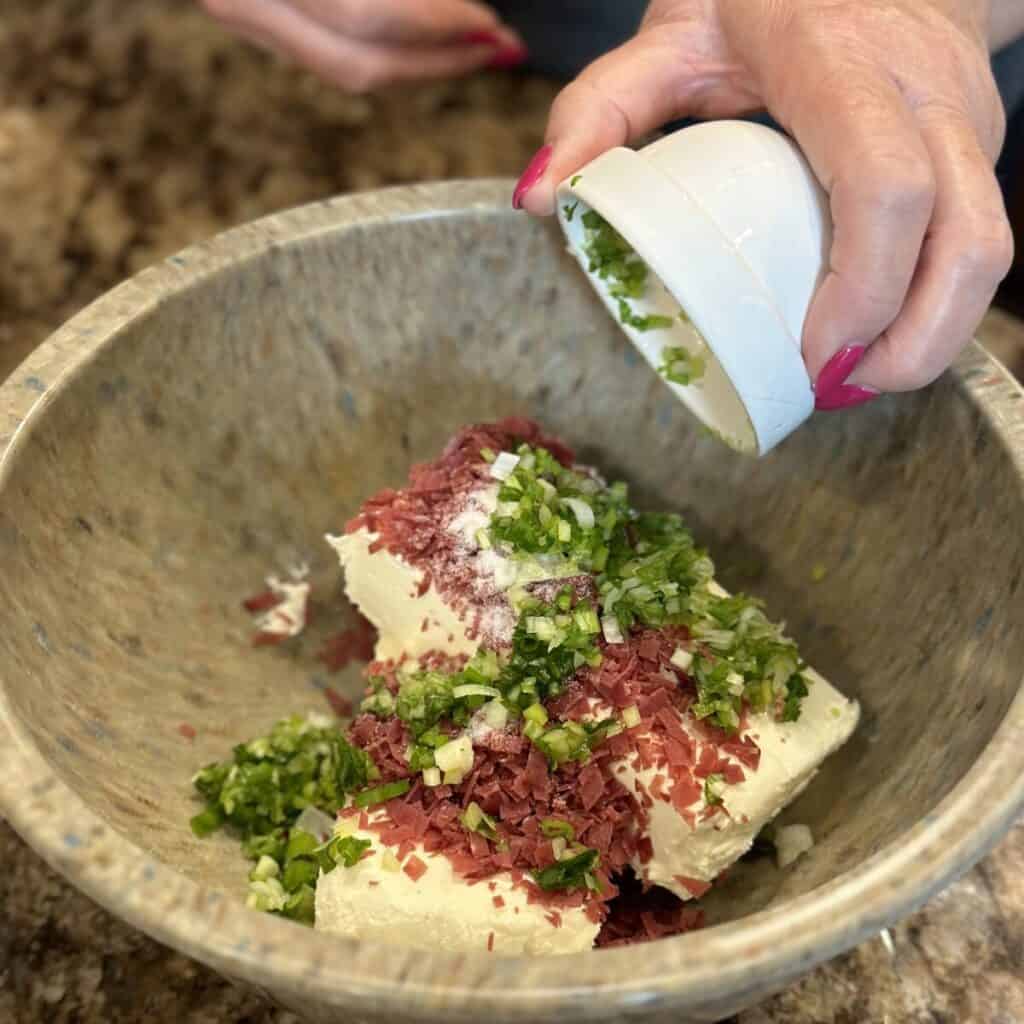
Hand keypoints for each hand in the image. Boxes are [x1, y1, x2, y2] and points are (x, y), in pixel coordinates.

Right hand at [201, 0, 525, 92]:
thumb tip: (459, 7)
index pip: (368, 15)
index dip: (439, 26)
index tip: (491, 25)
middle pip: (359, 65)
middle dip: (438, 64)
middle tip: (495, 49)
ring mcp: (243, 13)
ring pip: (345, 72)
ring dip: (417, 66)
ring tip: (470, 46)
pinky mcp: (252, 18)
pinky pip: (330, 55)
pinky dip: (386, 51)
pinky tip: (425, 38)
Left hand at [515, 1, 1013, 406]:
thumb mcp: (670, 37)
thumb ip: (598, 109)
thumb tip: (539, 200)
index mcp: (842, 64)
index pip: (884, 188)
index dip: (860, 291)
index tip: (809, 357)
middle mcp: (927, 92)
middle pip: (968, 242)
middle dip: (905, 344)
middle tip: (831, 391)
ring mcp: (967, 120)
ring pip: (991, 253)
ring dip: (931, 339)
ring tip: (857, 381)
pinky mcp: (977, 148)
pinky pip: (980, 244)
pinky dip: (935, 310)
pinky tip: (878, 340)